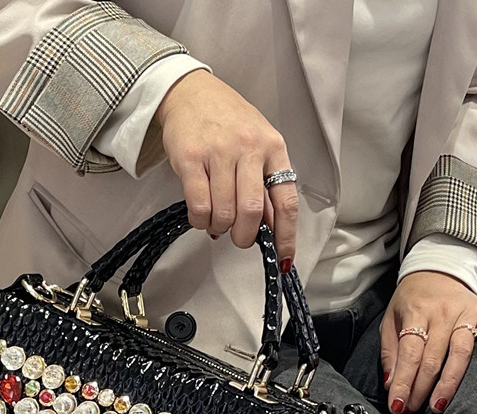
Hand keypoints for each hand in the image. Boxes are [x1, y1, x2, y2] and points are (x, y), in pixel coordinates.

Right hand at [155, 70, 297, 264]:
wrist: (190, 92)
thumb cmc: (227, 121)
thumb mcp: (256, 144)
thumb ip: (264, 182)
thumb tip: (268, 227)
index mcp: (273, 148)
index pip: (285, 200)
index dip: (286, 235)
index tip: (284, 258)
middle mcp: (249, 149)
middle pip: (252, 212)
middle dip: (244, 237)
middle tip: (238, 238)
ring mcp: (219, 153)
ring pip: (224, 213)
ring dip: (219, 228)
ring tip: (216, 221)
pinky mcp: (190, 159)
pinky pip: (199, 206)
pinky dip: (200, 221)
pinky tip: (201, 216)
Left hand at [381, 271, 476, 413]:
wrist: (436, 268)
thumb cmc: (410, 299)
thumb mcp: (391, 320)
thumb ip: (390, 351)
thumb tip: (390, 384)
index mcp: (416, 313)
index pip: (409, 353)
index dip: (403, 381)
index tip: (397, 404)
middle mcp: (441, 314)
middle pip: (433, 357)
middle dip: (421, 388)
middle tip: (412, 409)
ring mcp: (464, 313)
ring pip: (460, 351)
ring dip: (450, 381)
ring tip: (439, 404)